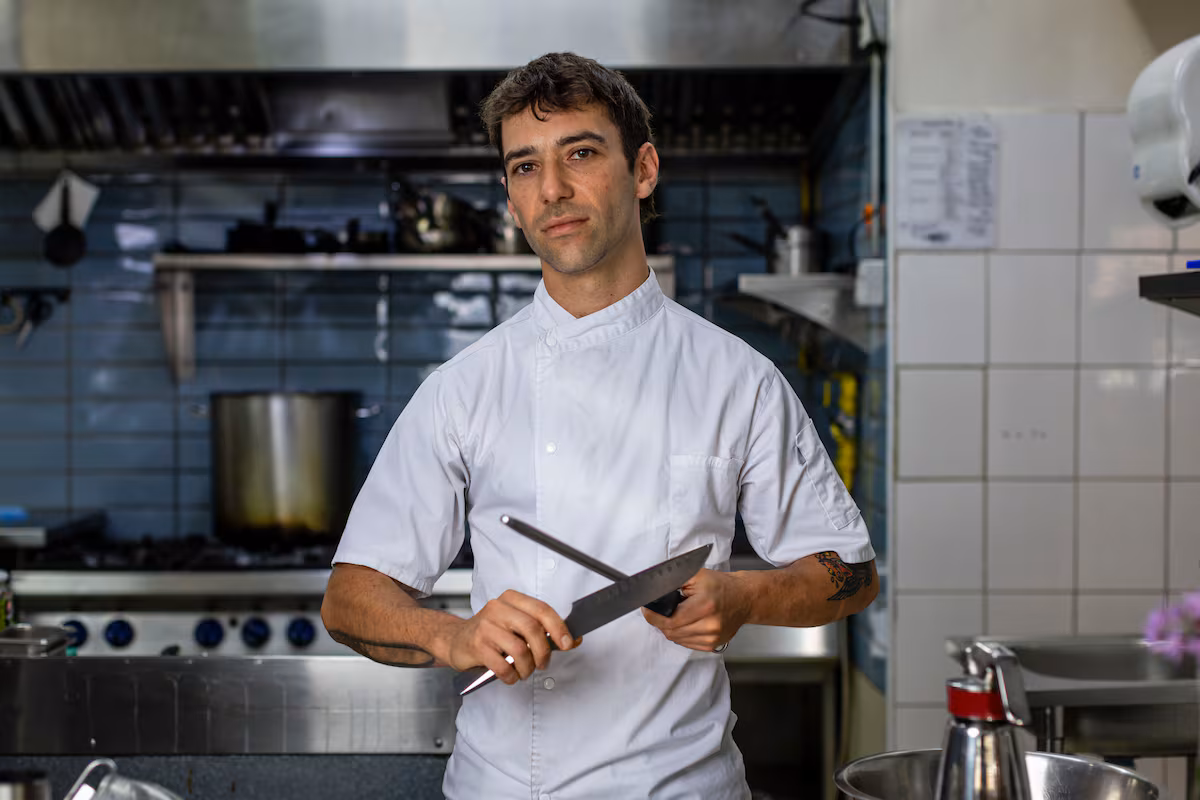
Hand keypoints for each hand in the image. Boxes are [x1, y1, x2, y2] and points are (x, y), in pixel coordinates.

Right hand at [444, 590, 577, 684]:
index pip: (541, 609)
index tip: (567, 643)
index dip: (558, 627)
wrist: (456, 640)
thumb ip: (543, 631)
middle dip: (544, 652)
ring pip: (519, 650)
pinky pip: (503, 666)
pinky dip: (512, 676)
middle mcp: (497, 609)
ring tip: (525, 671)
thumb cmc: (491, 633)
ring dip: (528, 667)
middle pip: (532, 629)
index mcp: (511, 599)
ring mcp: (485, 627)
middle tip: (543, 663)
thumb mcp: (517, 626)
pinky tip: (511, 676)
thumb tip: (573, 640)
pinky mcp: (477, 646)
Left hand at [641, 569, 749, 651]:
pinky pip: (687, 644)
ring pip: (677, 639)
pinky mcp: (713, 645)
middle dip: (661, 621)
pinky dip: (681, 634)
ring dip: (671, 628)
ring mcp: (712, 638)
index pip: (670, 620)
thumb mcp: (696, 575)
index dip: (654, 616)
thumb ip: (674, 581)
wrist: (743, 597)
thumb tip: (654, 590)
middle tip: (661, 610)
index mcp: (705, 606)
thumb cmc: (720, 585)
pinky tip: (686, 623)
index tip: (647, 610)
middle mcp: (710, 625)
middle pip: (671, 632)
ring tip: (677, 614)